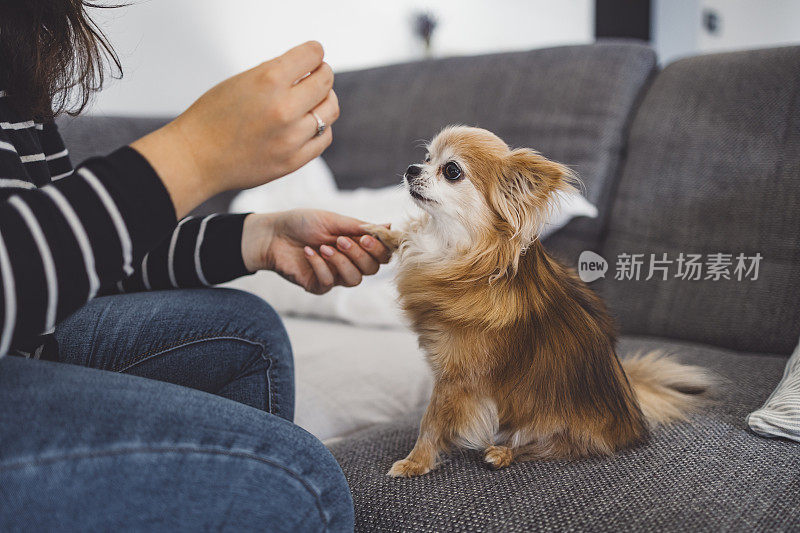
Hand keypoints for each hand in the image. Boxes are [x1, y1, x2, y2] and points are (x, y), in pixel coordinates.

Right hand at [131, 41, 338, 217]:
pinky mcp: (293, 161)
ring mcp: (290, 137)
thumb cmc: (213, 116)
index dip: (314, 53)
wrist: (196, 158)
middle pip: (326, 81)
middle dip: (322, 74)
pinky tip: (308, 124)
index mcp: (268, 80)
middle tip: (316, 76)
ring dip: (325, 101)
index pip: (313, 54)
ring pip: (330, 110)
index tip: (312, 57)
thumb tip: (308, 69)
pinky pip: (324, 138)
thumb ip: (276, 73)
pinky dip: (321, 127)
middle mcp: (284, 108)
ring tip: (313, 101)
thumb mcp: (241, 81)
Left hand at [242, 209, 392, 293]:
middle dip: (359, 254)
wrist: (272, 233)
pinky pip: (329, 282)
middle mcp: (350, 261)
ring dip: (341, 262)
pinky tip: (309, 253)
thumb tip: (390, 226)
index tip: (368, 236)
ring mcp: (335, 275)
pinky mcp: (318, 285)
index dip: (380, 249)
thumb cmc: (302, 223)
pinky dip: (320, 266)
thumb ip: (360, 226)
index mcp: (357, 245)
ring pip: (354, 279)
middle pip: (372, 269)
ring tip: (324, 247)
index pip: (381, 255)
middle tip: (341, 240)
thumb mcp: (333, 220)